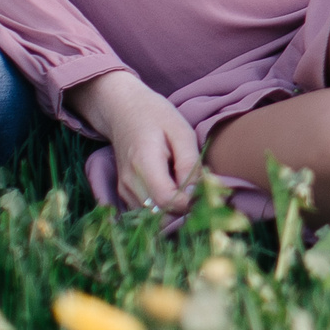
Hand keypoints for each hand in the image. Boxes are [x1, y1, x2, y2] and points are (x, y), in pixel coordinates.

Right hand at [69, 70, 199, 214]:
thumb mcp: (181, 132)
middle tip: (202, 193)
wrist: (123, 111)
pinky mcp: (124, 194)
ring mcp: (124, 190)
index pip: (167, 200)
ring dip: (175, 211)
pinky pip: (147, 213)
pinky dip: (164, 209)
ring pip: (154, 217)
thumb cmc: (156, 117)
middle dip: (185, 210)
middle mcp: (130, 182)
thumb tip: (197, 194)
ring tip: (189, 189)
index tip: (207, 191)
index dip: (190, 202)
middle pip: (161, 214)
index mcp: (144, 164)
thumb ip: (190, 164)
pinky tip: (174, 191)